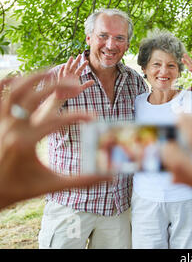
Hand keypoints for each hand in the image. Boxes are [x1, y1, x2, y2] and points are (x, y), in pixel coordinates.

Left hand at [0, 73, 109, 209]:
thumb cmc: (19, 189)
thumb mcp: (52, 185)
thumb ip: (82, 180)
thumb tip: (109, 177)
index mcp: (24, 142)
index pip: (56, 122)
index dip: (77, 117)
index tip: (92, 118)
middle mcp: (10, 128)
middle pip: (34, 97)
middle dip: (58, 86)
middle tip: (77, 84)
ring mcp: (0, 123)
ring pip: (14, 91)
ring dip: (34, 78)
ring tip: (53, 72)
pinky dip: (6, 84)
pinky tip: (20, 78)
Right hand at [54, 54, 94, 100]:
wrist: (62, 96)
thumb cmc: (70, 93)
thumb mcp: (80, 89)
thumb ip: (86, 85)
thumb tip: (93, 81)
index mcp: (75, 77)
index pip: (79, 70)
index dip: (83, 65)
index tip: (87, 61)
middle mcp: (70, 75)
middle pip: (74, 67)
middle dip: (76, 61)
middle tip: (80, 55)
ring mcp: (64, 76)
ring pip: (67, 68)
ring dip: (69, 63)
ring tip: (71, 57)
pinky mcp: (60, 80)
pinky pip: (60, 74)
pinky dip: (61, 70)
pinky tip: (63, 66)